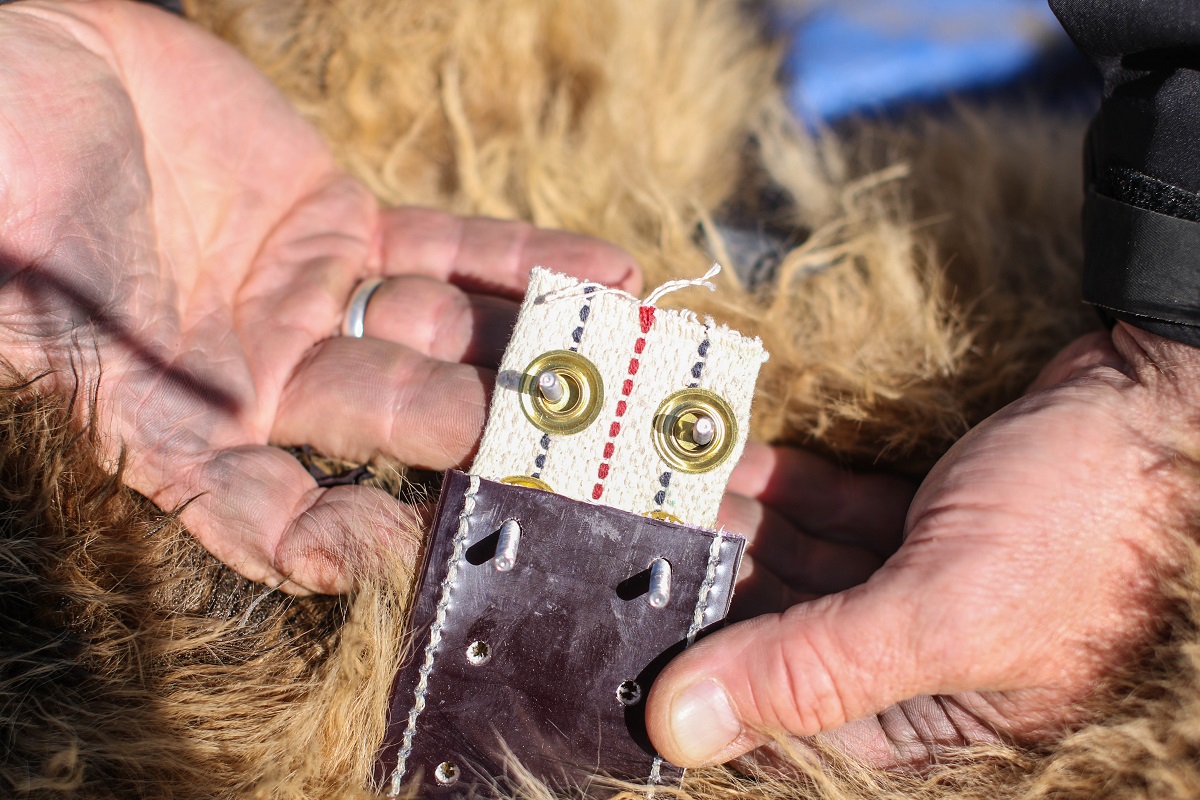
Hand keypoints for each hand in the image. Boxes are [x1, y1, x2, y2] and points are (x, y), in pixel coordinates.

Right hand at [0, 1, 638, 593]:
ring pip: (446, 334)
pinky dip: (524, 264)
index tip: (427, 546)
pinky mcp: (340, 218)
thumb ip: (169, 451)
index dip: (355, 542)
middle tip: (595, 445)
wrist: (13, 77)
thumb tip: (294, 540)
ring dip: (538, 348)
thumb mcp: (56, 346)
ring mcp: (313, 295)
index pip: (287, 517)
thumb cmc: (2, 217)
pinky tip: (604, 276)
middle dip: (502, 434)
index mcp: (191, 435)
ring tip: (631, 361)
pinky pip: (448, 248)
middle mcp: (265, 380)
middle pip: (406, 421)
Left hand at [648, 323, 1198, 767]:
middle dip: (716, 590)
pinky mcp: (926, 532)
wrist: (1155, 404)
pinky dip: (792, 496)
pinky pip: (838, 522)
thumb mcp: (942, 610)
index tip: (632, 633)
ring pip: (804, 576)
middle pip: (784, 644)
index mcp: (937, 726)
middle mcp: (925, 671)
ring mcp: (923, 595)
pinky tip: (742, 465)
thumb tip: (681, 727)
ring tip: (676, 490)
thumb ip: (809, 671)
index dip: (705, 685)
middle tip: (643, 539)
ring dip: (744, 531)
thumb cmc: (1083, 520)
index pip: (786, 728)